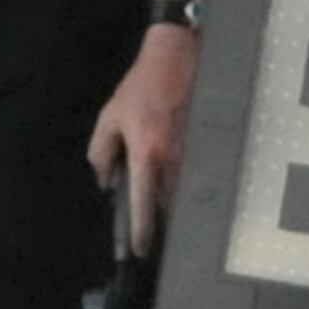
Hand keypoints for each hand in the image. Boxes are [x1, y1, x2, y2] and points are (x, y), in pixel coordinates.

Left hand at [87, 24, 195, 255]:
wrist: (177, 58)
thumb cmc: (142, 87)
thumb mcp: (110, 117)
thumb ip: (102, 152)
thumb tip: (106, 181)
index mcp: (148, 152)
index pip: (145, 203)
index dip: (141, 230)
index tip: (139, 249)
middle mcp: (175, 158)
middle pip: (167, 204)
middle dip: (156, 217)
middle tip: (144, 224)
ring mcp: (194, 153)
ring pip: (182, 192)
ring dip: (169, 201)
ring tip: (156, 199)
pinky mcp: (206, 145)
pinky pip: (193, 175)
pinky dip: (180, 182)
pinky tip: (171, 175)